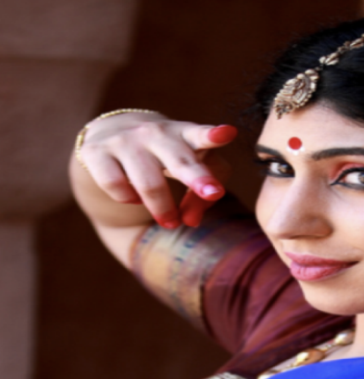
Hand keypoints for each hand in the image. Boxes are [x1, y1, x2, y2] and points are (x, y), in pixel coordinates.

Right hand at [78, 112, 236, 227]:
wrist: (111, 132)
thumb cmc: (166, 154)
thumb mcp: (189, 164)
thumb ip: (203, 193)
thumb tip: (191, 221)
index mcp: (184, 134)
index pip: (201, 134)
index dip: (213, 135)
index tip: (228, 133)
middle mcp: (157, 133)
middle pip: (180, 161)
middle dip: (198, 179)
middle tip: (213, 194)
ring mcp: (126, 140)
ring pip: (149, 183)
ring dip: (163, 209)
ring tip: (170, 222)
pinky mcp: (97, 151)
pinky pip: (116, 185)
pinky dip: (128, 198)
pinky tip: (134, 198)